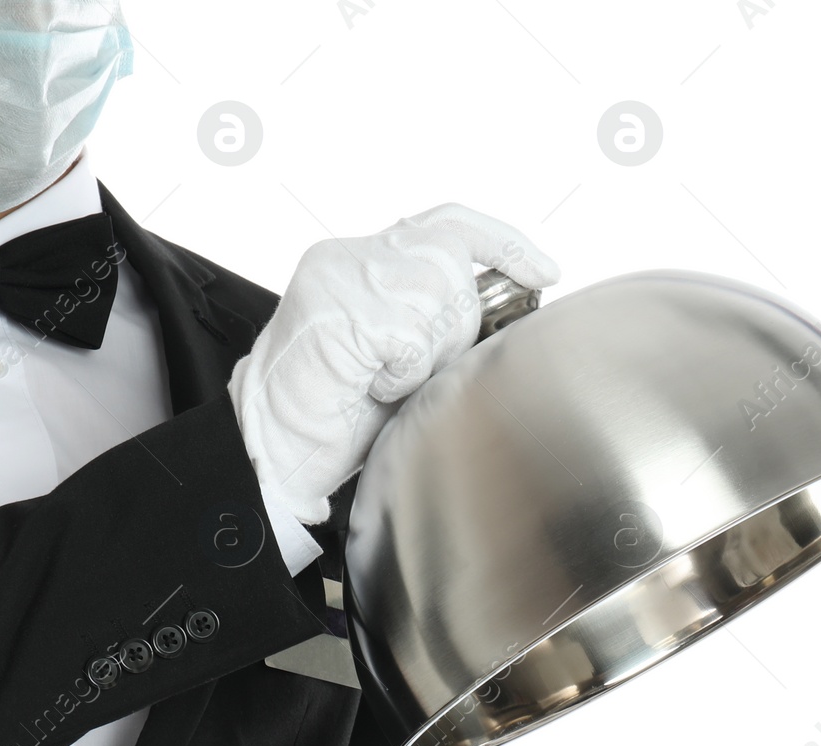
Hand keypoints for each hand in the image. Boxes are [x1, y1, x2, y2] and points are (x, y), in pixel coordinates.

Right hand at [228, 202, 559, 526]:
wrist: (273, 447)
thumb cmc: (335, 412)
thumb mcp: (395, 351)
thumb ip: (431, 313)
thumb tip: (508, 304)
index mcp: (362, 257)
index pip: (449, 223)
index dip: (504, 244)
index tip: (547, 271)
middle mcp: (348, 255)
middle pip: (451, 266)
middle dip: (453, 326)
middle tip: (414, 368)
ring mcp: (341, 279)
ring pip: (435, 298)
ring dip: (425, 354)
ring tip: (383, 379)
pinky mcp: (340, 312)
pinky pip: (410, 339)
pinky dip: (401, 374)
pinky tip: (372, 386)